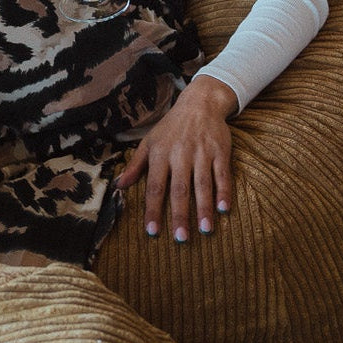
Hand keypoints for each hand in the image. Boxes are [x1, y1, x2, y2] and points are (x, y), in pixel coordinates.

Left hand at [114, 75, 236, 240]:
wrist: (199, 103)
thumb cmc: (171, 127)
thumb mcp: (149, 142)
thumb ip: (135, 165)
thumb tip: (118, 186)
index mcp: (161, 154)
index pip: (155, 186)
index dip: (153, 209)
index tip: (152, 231)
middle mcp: (181, 155)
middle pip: (180, 189)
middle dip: (180, 215)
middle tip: (180, 238)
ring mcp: (202, 153)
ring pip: (202, 184)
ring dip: (204, 208)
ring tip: (205, 230)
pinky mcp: (220, 152)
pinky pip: (222, 175)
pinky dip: (224, 192)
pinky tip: (224, 209)